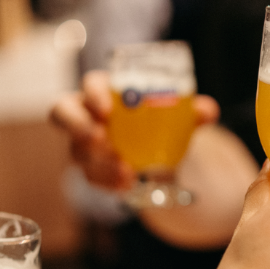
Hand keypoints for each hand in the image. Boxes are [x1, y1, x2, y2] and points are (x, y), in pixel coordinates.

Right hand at [49, 70, 220, 190]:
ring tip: (124, 169)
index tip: (107, 108)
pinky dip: (107, 181)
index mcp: (107, 91)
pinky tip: (125, 184)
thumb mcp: (178, 116)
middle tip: (99, 138)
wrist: (161, 152)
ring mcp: (83, 143)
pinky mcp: (89, 167)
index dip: (93, 93)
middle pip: (62, 113)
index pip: (90, 84)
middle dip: (77, 125)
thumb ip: (192, 112)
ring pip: (76, 151)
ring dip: (98, 161)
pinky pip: (90, 176)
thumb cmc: (159, 121)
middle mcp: (87, 113)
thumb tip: (207, 110)